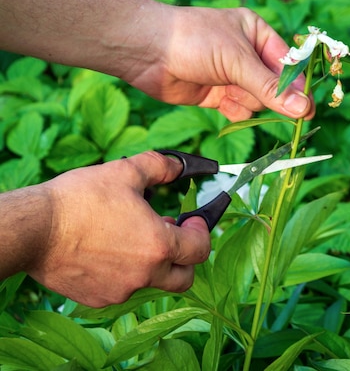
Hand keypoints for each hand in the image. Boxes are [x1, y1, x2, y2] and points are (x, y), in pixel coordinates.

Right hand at [27, 151, 209, 307]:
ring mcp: (121, 291)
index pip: (201, 249)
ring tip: (132, 234)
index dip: (202, 230)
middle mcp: (145, 274)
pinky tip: (107, 249)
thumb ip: (161, 167)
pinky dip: (124, 272)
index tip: (192, 218)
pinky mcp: (97, 298)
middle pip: (184, 278)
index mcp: (159, 245)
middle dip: (186, 258)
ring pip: (151, 282)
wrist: (33, 229)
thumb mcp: (126, 171)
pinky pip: (123, 288)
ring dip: (152, 262)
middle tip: (173, 234)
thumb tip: (180, 166)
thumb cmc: (81, 200)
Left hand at [122, 6, 314, 121]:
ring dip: (247, 101)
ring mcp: (232, 76)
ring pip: (257, 101)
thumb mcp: (236, 60)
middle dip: (268, 95)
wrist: (146, 50)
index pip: (288, 63)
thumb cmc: (194, 40)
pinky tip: (221, 101)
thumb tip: (303, 109)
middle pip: (275, 86)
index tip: (308, 108)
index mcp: (257, 33)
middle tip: (270, 104)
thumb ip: (269, 87)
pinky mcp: (218, 95)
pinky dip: (234, 110)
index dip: (297, 86)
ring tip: (228, 90)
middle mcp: (247, 54)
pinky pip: (240, 110)